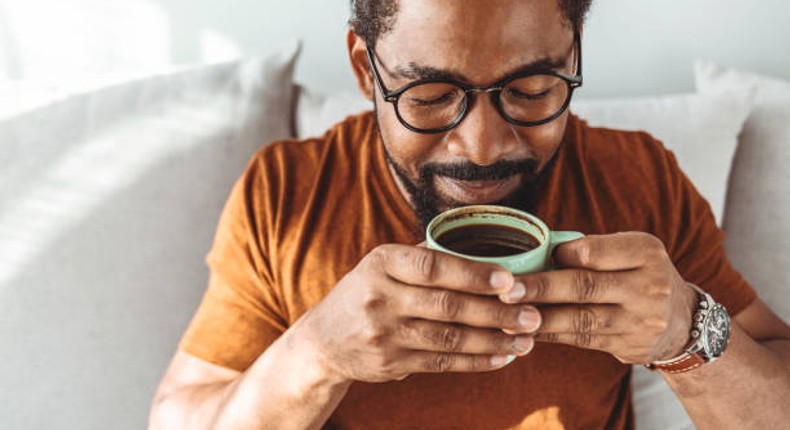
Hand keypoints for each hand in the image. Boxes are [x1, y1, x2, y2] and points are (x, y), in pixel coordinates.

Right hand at [294, 244, 540, 382]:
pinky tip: (502, 357)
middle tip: (533, 314)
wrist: (323, 341)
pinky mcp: (391, 364)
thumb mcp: (382, 265)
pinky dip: (475, 361)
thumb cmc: (367, 292)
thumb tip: (487, 251)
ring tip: (527, 339)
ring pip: (449, 338)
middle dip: (496, 312)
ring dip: (493, 340)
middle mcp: (380, 297)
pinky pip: (442, 363)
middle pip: (447, 306)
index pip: (432, 266)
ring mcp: (384, 334)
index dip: (473, 274)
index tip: (510, 279)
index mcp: (381, 262)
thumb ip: (424, 259)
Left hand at [503, 232, 697, 363]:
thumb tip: (537, 251)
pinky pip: (581, 340)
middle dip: (541, 288)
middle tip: (507, 290)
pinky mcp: (627, 345)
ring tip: (507, 314)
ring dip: (540, 318)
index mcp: (645, 252)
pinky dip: (551, 335)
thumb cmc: (640, 275)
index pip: (594, 252)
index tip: (534, 258)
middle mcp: (647, 286)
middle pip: (584, 286)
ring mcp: (639, 320)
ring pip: (580, 318)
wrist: (682, 323)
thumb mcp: (631, 252)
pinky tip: (526, 330)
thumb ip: (593, 250)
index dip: (560, 256)